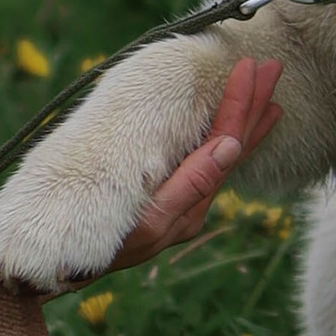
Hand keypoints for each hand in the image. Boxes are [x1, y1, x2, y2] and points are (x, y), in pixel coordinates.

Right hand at [89, 55, 282, 281]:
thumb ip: (190, 182)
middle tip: (274, 67)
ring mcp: (182, 206)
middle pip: (231, 148)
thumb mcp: (148, 221)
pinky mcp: (167, 204)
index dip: (239, 104)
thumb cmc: (99, 245)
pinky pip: (205, 166)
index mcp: (190, 205)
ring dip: (244, 122)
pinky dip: (222, 141)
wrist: (61, 268)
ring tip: (268, 96)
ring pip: (222, 157)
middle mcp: (193, 206)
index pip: (224, 145)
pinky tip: (230, 131)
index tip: (249, 67)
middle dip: (253, 106)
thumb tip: (230, 145)